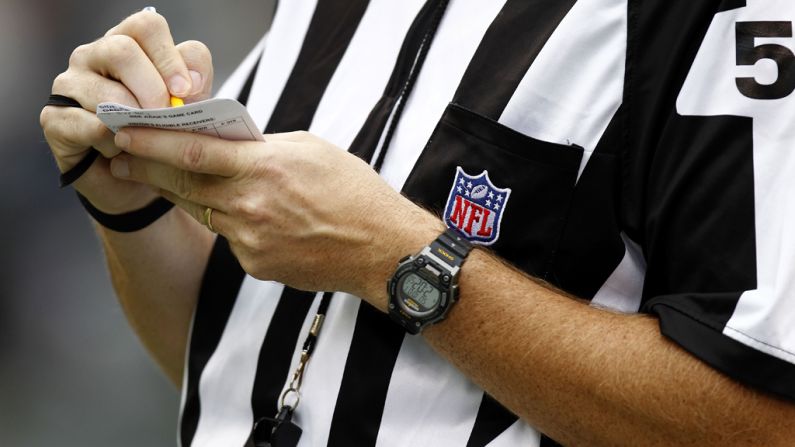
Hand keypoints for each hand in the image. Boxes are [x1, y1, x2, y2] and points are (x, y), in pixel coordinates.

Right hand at [40, 10, 212, 212]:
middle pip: (121, 50)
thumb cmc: (160, 137)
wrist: (134, 181)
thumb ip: (195, 84)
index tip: (186, 90)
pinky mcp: (54, 118)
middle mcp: (94, 56)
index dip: (169, 57)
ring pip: (104, 91)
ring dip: (134, 121)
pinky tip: (120, 152)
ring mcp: (70, 84)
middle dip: (152, 88)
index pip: (146, 26)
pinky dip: (112, 143)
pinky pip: (88, 125)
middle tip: (165, 117)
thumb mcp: (188, 110)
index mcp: (130, 45)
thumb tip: (191, 80)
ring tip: (145, 140)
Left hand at [110, 129, 442, 303]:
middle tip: (122, 157)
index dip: (151, 144)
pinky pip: (231, 237)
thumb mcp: (310, 149)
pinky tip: (248, 214)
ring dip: (182, 195)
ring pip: (203, 212)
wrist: (381, 248)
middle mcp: (249, 207)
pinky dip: (230, 221)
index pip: (191, 153)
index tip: (124, 134)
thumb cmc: (353, 191)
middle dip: (148, 170)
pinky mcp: (256, 265)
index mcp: (264, 169)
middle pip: (182, 186)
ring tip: (167, 180)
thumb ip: (263, 146)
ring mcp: (250, 241)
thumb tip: (231, 145)